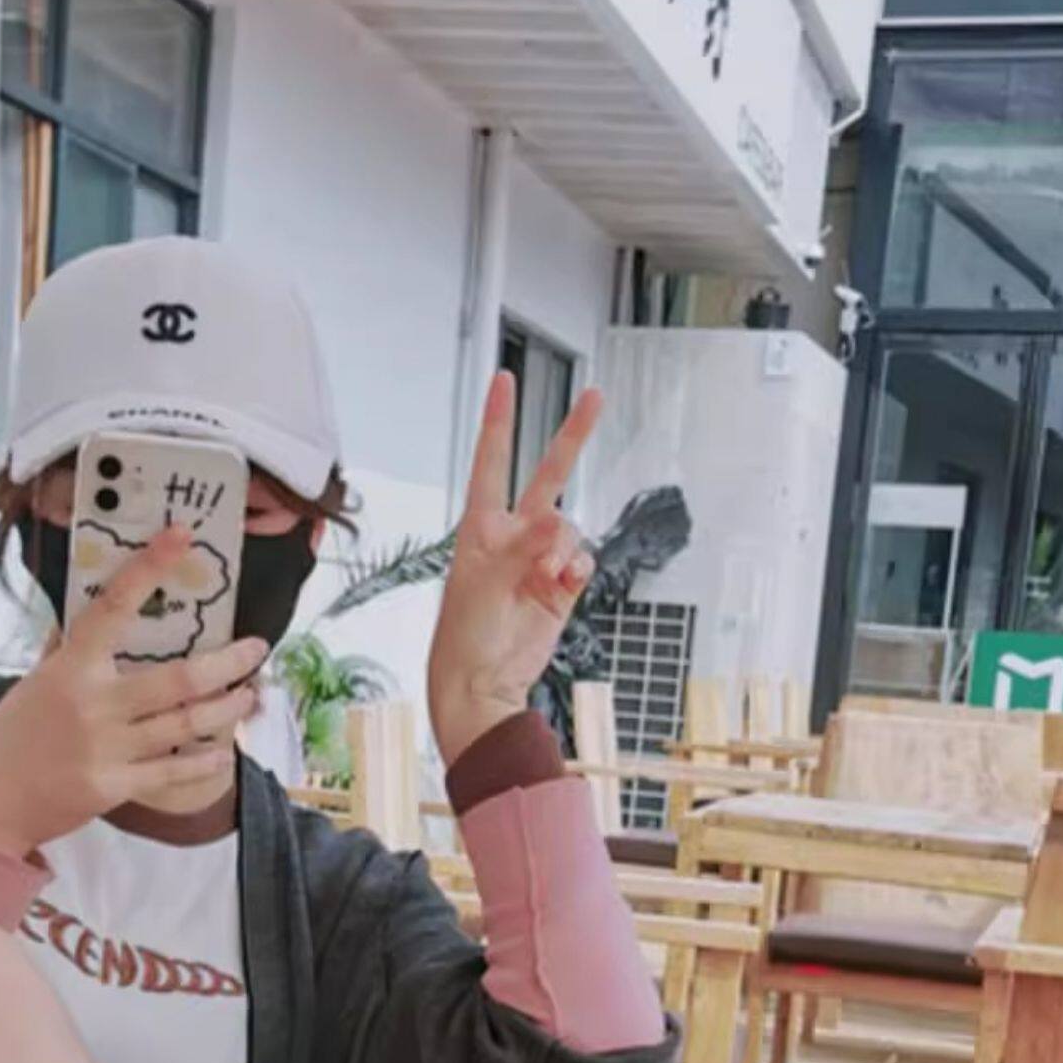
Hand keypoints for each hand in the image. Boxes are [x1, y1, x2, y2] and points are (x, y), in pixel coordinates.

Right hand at [0, 527, 268, 857]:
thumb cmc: (10, 739)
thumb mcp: (34, 684)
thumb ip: (66, 652)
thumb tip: (89, 615)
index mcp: (70, 667)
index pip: (113, 606)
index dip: (148, 567)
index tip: (180, 536)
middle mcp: (94, 703)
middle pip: (179, 678)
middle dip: (229, 662)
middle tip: (256, 649)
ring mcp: (108, 747)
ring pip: (187, 723)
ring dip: (228, 707)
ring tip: (249, 694)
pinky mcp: (115, 786)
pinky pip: (174, 770)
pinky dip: (205, 760)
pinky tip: (224, 749)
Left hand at [428, 370, 602, 765]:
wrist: (483, 683)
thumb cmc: (465, 633)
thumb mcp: (487, 584)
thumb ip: (524, 548)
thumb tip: (556, 520)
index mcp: (481, 525)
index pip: (492, 460)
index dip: (499, 419)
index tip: (504, 379)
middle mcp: (513, 534)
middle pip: (548, 475)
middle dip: (572, 437)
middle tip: (596, 396)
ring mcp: (540, 559)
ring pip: (571, 530)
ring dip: (566, 551)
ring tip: (546, 580)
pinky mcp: (561, 586)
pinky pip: (583, 561)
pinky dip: (578, 571)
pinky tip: (564, 587)